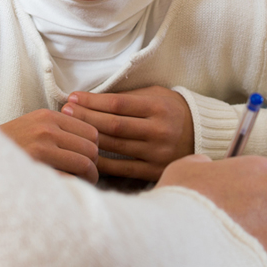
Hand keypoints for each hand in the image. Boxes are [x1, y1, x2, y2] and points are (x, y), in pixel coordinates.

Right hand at [0, 109, 99, 184]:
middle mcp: (47, 129)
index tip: (88, 160)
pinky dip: (75, 187)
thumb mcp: (31, 126)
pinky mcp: (36, 170)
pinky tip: (69, 191)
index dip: (93, 149)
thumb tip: (92, 139)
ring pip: (85, 164)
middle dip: (94, 165)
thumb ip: (57, 128)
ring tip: (82, 185)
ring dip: (89, 178)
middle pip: (92, 148)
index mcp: (48, 117)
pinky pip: (71, 179)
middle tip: (87, 176)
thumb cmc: (9, 147)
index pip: (91, 132)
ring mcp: (41, 149)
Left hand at [63, 86, 193, 180]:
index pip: (117, 103)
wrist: (201, 134)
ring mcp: (157, 153)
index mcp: (158, 107)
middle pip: (113, 125)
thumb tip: (91, 98)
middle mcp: (159, 130)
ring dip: (88, 137)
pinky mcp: (154, 171)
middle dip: (85, 117)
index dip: (92, 101)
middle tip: (65, 111)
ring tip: (70, 129)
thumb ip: (128, 97)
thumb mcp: (155, 95)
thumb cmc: (170, 110)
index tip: (73, 97)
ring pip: (114, 146)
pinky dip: (101, 162)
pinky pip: (121, 168)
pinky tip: (85, 154)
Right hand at [158, 154, 266, 266]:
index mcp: (264, 168)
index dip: (244, 189)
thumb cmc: (187, 202)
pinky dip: (258, 256)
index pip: (262, 176)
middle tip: (231, 222)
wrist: (188, 240)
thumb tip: (206, 167)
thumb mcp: (188, 167)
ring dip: (258, 234)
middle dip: (255, 211)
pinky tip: (237, 255)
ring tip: (231, 242)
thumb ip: (204, 164)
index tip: (232, 199)